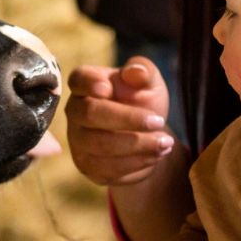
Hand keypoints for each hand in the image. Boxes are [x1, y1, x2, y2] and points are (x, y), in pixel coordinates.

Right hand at [65, 55, 177, 186]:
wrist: (145, 136)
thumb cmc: (142, 100)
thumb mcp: (149, 83)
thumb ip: (144, 71)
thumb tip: (135, 72)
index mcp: (86, 84)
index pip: (79, 79)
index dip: (90, 83)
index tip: (108, 88)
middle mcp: (75, 112)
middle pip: (91, 114)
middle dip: (128, 119)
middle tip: (159, 122)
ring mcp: (77, 141)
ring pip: (100, 146)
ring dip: (137, 146)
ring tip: (165, 143)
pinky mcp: (87, 166)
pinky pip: (108, 169)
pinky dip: (136, 164)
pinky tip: (155, 156)